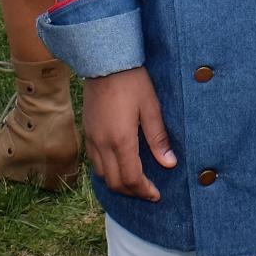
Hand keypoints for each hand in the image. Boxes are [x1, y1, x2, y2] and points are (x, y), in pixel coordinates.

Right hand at [83, 66, 175, 199]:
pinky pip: (94, 161)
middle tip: (148, 192)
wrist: (105, 61)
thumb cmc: (132, 81)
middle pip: (115, 182)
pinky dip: (106, 171)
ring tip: (134, 181)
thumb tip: (169, 163)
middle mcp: (103, 144)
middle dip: (132, 192)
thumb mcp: (150, 107)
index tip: (156, 194)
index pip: (131, 178)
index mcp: (121, 140)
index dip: (144, 191)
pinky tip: (118, 165)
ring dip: (118, 183)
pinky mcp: (86, 131)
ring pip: (102, 175)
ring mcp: (91, 139)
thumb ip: (158, 138)